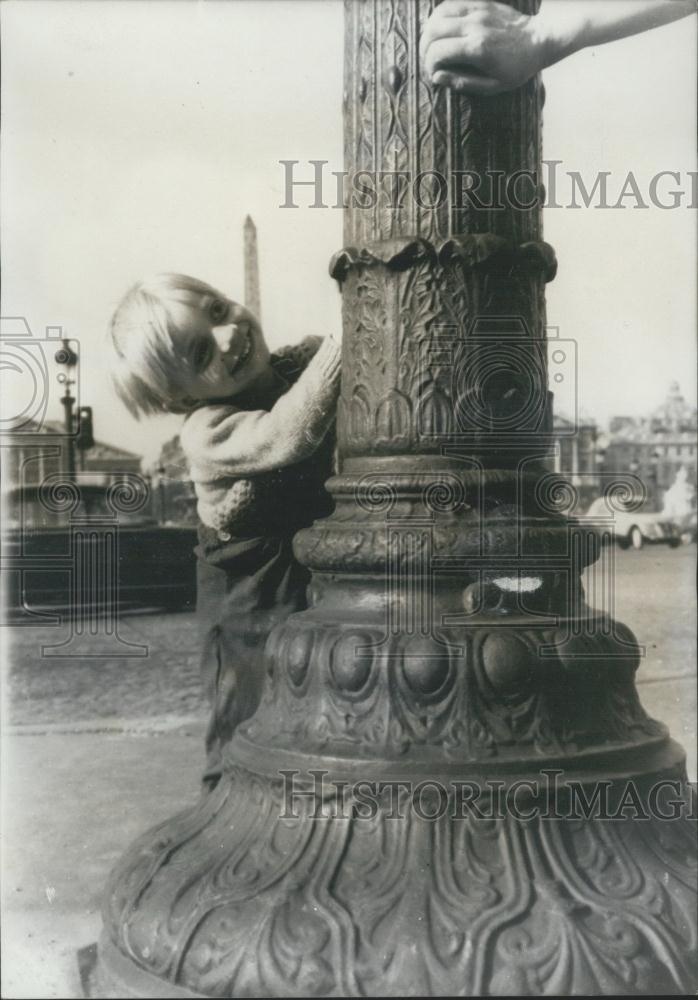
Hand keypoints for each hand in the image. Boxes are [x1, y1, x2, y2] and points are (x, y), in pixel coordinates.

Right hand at [420, 0, 548, 95]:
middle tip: (428, 60)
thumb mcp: (492, 87)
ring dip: (428, 31)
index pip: (438, 52)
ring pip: (438, 14)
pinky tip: (439, 28)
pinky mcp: (480, 3)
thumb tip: (437, 77)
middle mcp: (475, 26)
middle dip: (424, 48)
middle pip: (433, 31)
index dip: (428, 65)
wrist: (538, 40)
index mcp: (477, 49)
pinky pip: (450, 4)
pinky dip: (438, 16)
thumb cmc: (516, 69)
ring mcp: (477, 11)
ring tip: (430, 45)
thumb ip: (463, 83)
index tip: (433, 74)